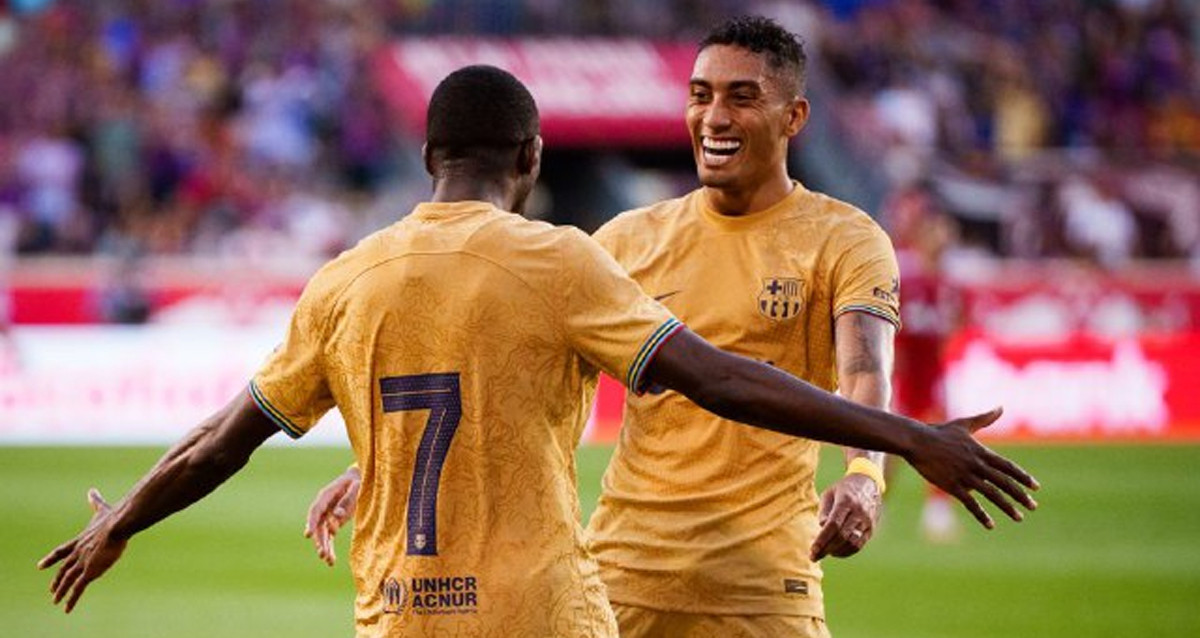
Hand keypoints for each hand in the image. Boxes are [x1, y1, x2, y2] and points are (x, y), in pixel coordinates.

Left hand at [38, 489, 127, 612]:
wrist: (118, 525)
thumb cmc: (113, 518)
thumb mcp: (102, 510)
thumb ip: (95, 502)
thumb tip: (91, 490)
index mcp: (80, 540)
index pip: (61, 551)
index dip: (51, 559)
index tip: (41, 566)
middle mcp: (78, 552)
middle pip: (64, 568)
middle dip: (57, 579)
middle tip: (51, 590)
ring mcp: (83, 562)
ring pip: (68, 580)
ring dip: (61, 592)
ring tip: (56, 601)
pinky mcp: (90, 571)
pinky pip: (78, 589)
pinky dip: (71, 599)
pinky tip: (67, 609)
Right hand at [304, 467, 360, 565]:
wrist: (360, 479)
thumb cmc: (358, 481)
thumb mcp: (356, 486)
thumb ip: (347, 499)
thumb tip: (337, 515)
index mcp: (326, 496)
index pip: (315, 510)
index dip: (311, 522)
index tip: (308, 534)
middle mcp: (324, 507)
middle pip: (318, 526)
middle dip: (319, 540)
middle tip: (322, 554)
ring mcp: (327, 516)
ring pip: (322, 534)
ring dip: (324, 547)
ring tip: (327, 560)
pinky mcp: (334, 523)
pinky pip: (329, 537)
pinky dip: (330, 548)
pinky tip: (331, 561)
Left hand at [810, 473, 880, 560]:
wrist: (868, 482)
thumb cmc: (843, 488)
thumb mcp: (829, 493)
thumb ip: (824, 510)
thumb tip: (821, 527)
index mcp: (846, 501)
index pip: (833, 525)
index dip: (822, 540)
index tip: (812, 551)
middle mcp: (859, 512)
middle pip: (842, 536)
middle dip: (826, 549)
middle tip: (813, 557)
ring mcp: (867, 521)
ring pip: (852, 543)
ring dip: (836, 551)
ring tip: (824, 553)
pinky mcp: (871, 528)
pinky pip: (859, 544)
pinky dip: (847, 552)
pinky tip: (836, 552)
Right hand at [908, 408, 1039, 528]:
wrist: (917, 441)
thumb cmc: (939, 432)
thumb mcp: (964, 424)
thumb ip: (985, 418)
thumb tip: (1001, 407)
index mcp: (981, 452)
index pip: (1007, 466)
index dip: (1022, 477)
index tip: (1035, 487)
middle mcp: (976, 465)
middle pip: (1004, 482)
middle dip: (1020, 495)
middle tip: (1033, 506)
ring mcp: (965, 476)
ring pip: (991, 494)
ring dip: (1007, 507)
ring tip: (1019, 517)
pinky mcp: (952, 485)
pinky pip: (970, 503)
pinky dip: (981, 514)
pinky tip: (990, 525)